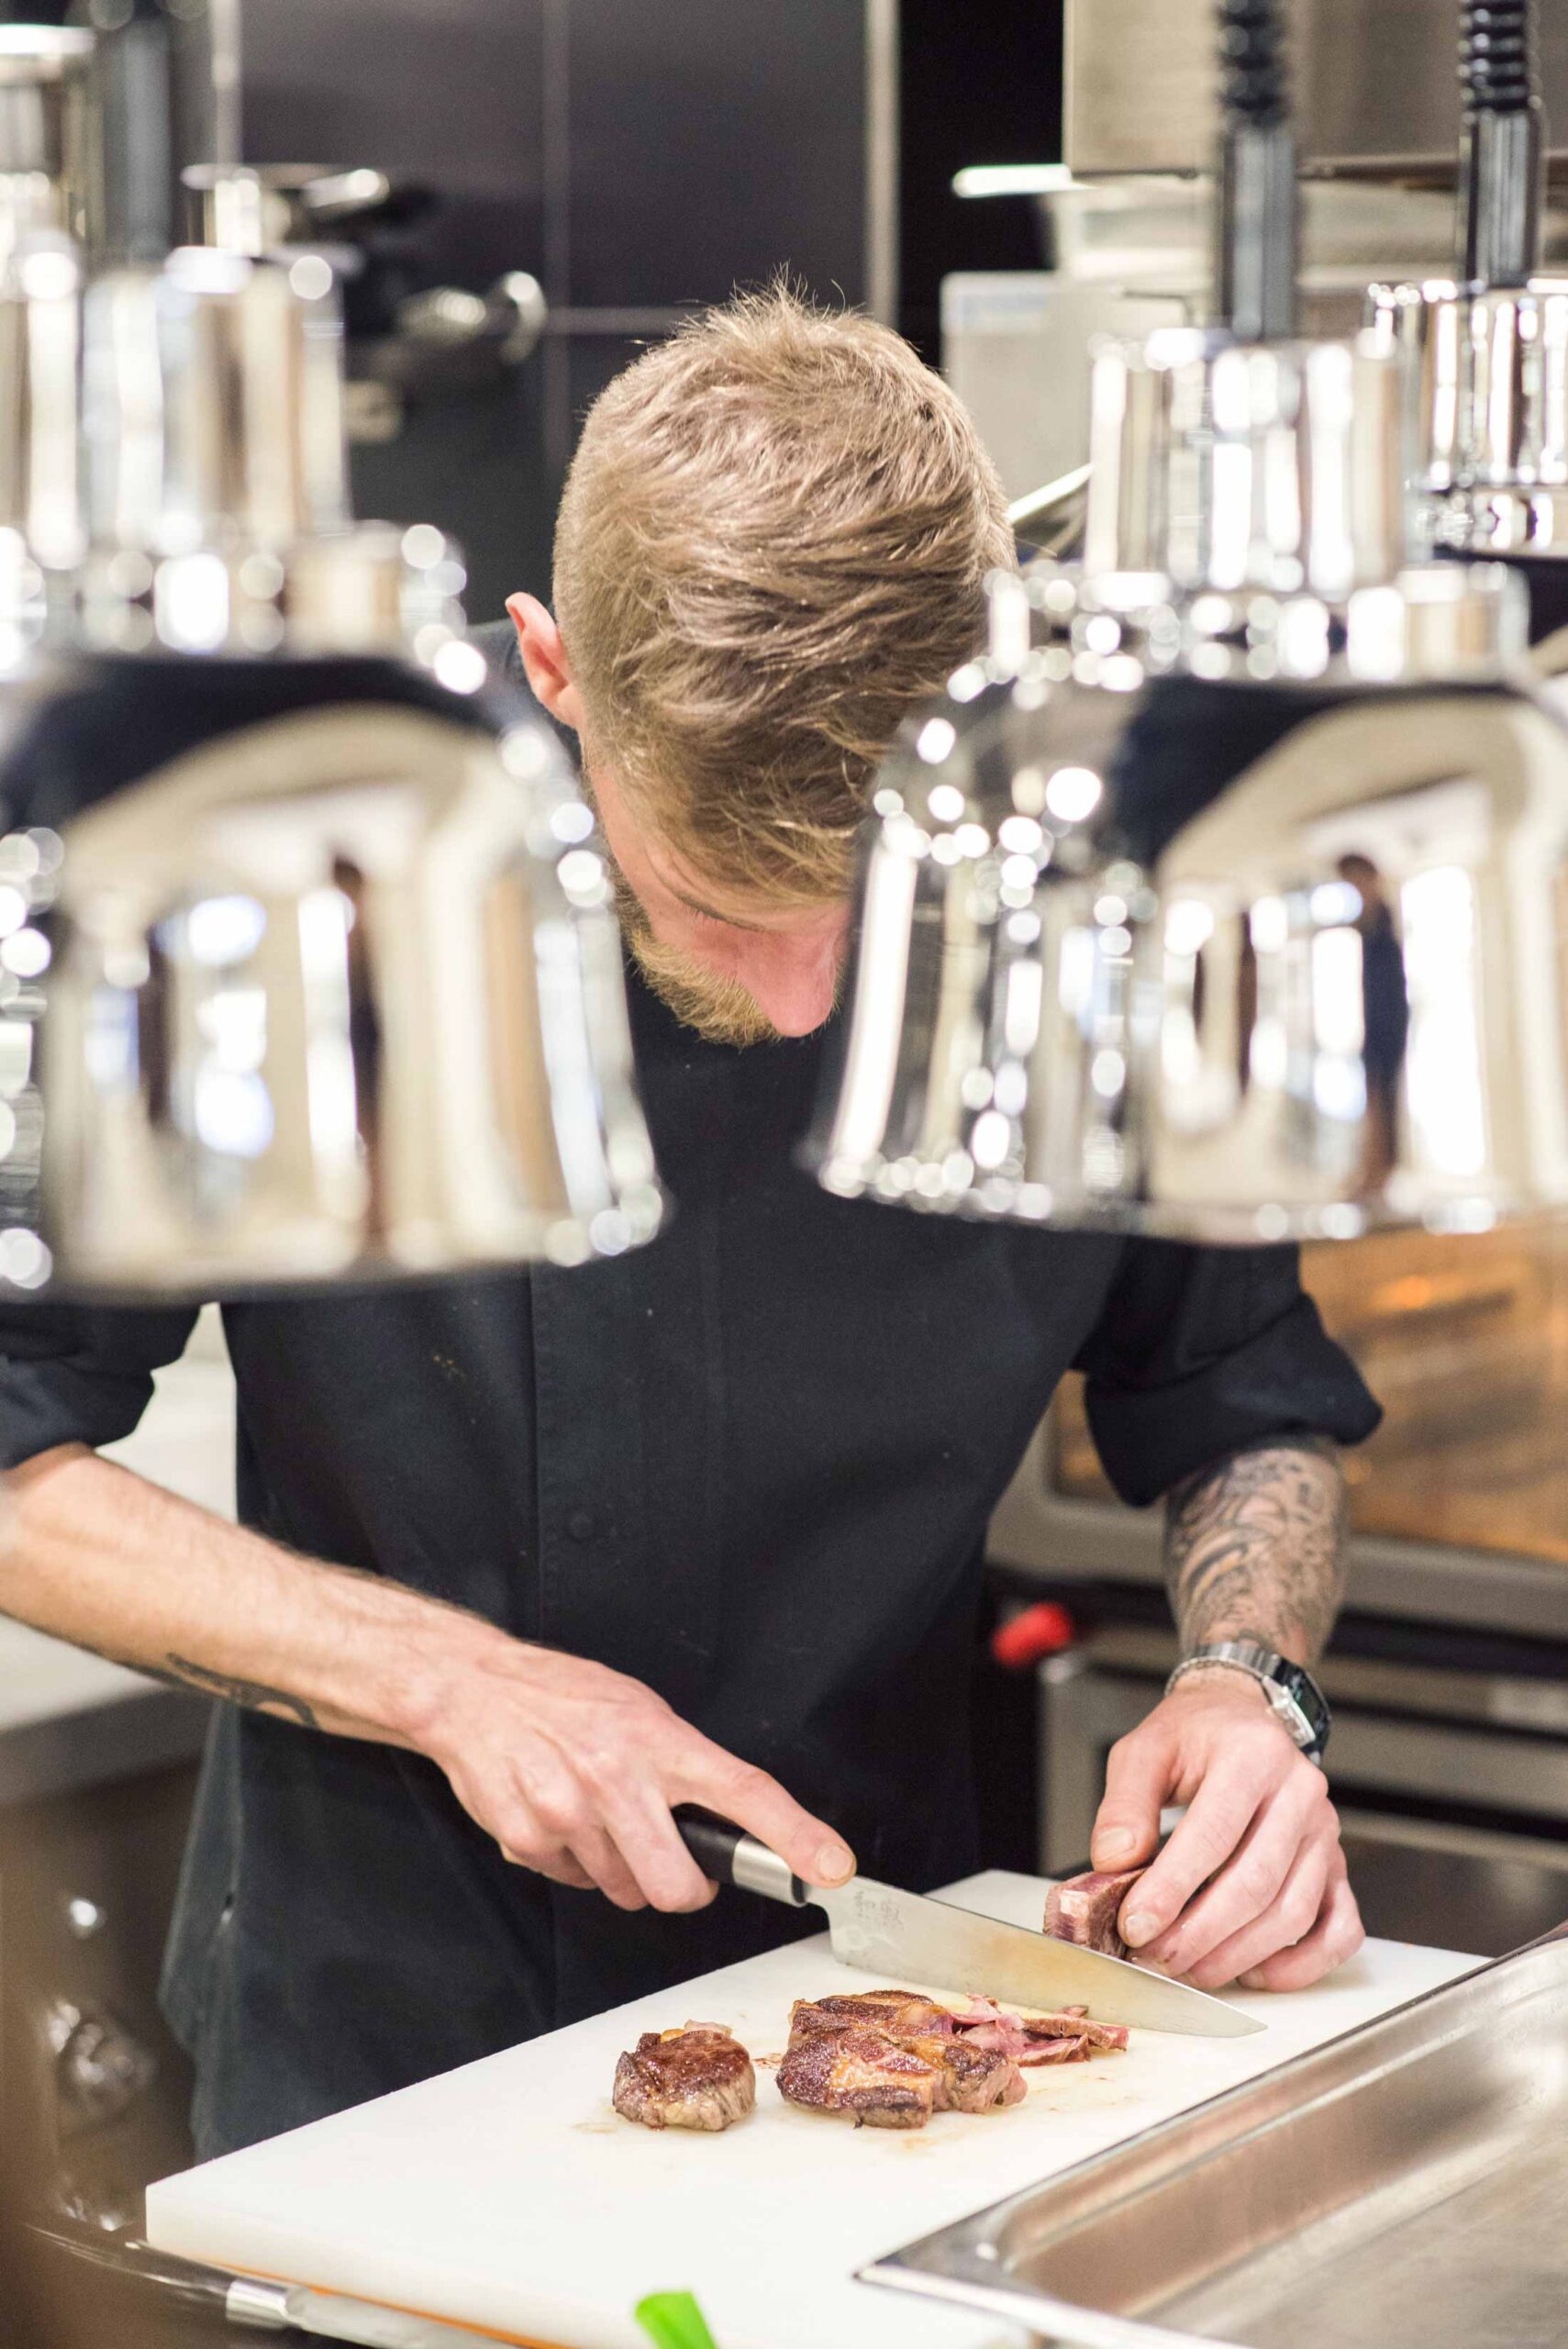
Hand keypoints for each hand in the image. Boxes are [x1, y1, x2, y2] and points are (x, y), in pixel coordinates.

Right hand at [414, 1632, 854, 1914]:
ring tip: (595, 1814)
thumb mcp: (637, 1709)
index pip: (744, 1791)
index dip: (795, 1835)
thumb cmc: (560, 1696)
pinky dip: (572, 1862)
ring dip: (620, 1869)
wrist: (471, 1690)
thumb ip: (678, 1764)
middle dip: (682, 1887)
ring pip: (624, 1891)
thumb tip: (721, 1817)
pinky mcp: (528, 1840)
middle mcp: (617, 1778)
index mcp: (658, 1740)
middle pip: (678, 1886)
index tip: (831, 1867)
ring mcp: (570, 1813)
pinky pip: (574, 1882)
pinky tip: (558, 1816)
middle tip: (671, 1859)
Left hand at [1088, 1668, 1362, 1991]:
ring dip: (1238, 1954)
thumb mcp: (1145, 1750)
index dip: (1172, 1888)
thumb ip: (1125, 1805)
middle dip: (1200, 1932)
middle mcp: (1300, 1793)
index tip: (1136, 1925)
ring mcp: (1325, 1833)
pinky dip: (1301, 1964)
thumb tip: (1114, 1863)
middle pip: (1256, 1882)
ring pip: (1292, 1912)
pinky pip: (1339, 1930)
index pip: (1213, 1834)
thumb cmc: (1194, 1736)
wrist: (1242, 1718)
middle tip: (1156, 1957)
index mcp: (1253, 1754)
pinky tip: (1253, 1973)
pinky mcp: (1337, 1866)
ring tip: (1189, 1969)